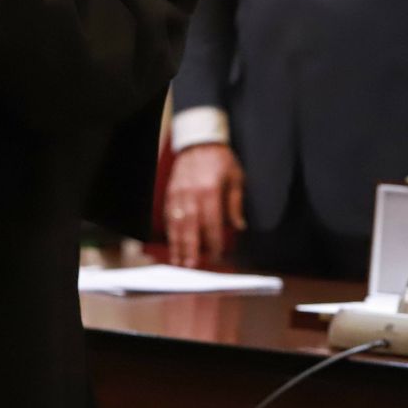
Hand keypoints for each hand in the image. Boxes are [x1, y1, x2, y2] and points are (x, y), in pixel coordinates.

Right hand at [164, 144, 245, 267]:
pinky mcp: (170, 192)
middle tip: (191, 266)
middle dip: (190, 247)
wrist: (199, 141)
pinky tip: (172, 242)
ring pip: (176, 222)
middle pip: (190, 225)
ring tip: (178, 260)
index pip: (211, 221)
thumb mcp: (236, 178)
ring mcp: (178, 193)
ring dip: (177, 243)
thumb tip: (239, 226)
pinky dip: (170, 230)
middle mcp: (191, 193)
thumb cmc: (220, 160)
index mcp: (210, 190)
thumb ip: (235, 204)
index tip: (217, 254)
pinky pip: (168, 214)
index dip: (214, 240)